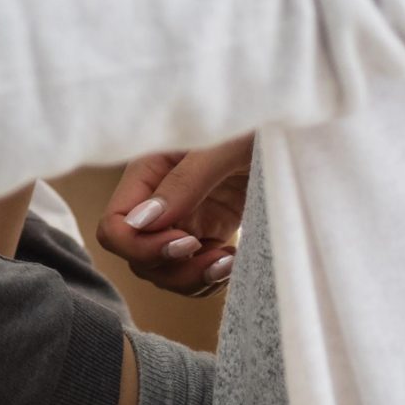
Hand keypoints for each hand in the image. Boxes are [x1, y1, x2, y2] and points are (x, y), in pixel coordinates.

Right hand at [99, 137, 252, 295]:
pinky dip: (210, 279)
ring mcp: (183, 218)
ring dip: (193, 278)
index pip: (114, 226)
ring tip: (228, 262)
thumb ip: (182, 182)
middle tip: (216, 254)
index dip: (141, 246)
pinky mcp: (209, 231)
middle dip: (172, 266)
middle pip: (136, 256)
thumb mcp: (220, 148)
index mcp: (148, 171)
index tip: (186, 240)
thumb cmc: (253, 125)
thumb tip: (141, 221)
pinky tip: (235, 260)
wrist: (289, 130)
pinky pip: (193, 272)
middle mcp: (158, 198)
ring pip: (163, 271)